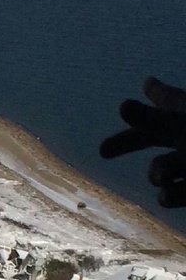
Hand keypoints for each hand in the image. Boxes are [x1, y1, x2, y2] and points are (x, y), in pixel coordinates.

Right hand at [100, 77, 185, 206]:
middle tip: (102, 151)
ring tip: (164, 176)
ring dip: (157, 173)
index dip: (154, 97)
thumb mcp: (184, 128)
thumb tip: (122, 105)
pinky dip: (170, 195)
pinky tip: (172, 193)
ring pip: (159, 171)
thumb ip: (152, 120)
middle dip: (127, 143)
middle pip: (152, 138)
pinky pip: (169, 196)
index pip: (165, 105)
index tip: (147, 83)